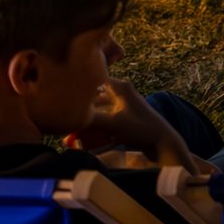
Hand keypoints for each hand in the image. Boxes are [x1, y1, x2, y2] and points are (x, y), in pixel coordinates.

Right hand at [71, 77, 202, 171]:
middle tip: (62, 122)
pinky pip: (104, 122)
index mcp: (121, 88)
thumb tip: (67, 118)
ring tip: (68, 137)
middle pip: (93, 99)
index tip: (60, 96)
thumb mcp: (113, 123)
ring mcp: (123, 106)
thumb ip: (90, 119)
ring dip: (86, 123)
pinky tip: (82, 144)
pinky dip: (95, 130)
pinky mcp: (124, 119)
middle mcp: (121, 93)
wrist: (162, 143)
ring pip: (98, 112)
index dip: (78, 87)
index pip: (95, 80)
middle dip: (79, 111)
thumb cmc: (141, 129)